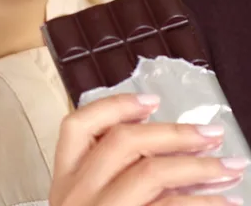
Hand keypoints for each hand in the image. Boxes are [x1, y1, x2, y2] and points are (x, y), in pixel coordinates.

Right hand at [50, 94, 245, 205]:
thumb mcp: (90, 205)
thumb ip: (114, 174)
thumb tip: (164, 141)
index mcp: (65, 182)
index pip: (78, 126)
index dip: (115, 105)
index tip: (153, 101)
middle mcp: (76, 197)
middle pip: (123, 142)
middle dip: (174, 133)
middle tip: (211, 133)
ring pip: (149, 174)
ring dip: (198, 166)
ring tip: (231, 168)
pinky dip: (202, 204)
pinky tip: (226, 205)